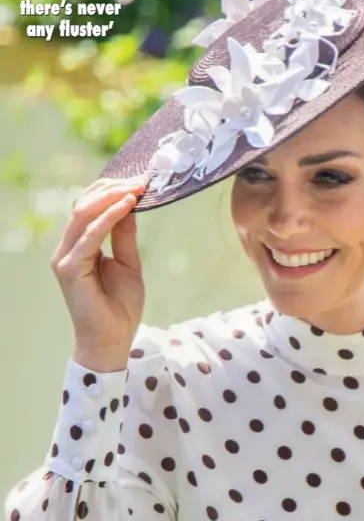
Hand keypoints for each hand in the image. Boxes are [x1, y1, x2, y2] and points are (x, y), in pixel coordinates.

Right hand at [50, 175, 148, 371]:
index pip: (89, 207)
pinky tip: (128, 205)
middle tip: (142, 179)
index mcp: (79, 246)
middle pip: (84, 204)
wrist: (112, 341)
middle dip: (113, 188)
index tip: (141, 181)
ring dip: (112, 197)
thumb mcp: (129, 265)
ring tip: (137, 187)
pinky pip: (90, 235)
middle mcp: (67, 248)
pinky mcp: (69, 268)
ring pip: (83, 214)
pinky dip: (109, 217)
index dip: (112, 190)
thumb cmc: (119, 308)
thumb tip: (130, 206)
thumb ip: (125, 237)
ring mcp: (65, 258)